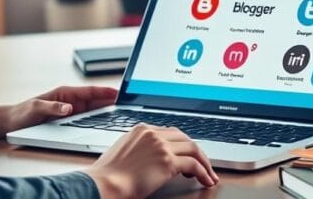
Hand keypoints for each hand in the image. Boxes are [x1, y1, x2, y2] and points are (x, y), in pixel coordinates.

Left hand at [0, 85, 117, 139]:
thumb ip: (51, 108)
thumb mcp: (35, 109)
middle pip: (96, 100)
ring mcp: (71, 110)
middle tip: (128, 105)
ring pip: (95, 110)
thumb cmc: (22, 113)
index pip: (90, 91)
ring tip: (123, 114)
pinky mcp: (70, 120)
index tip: (120, 93)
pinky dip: (100, 119)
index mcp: (65, 93)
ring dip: (108, 111)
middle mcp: (70, 100)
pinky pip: (88, 119)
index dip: (105, 91)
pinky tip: (108, 123)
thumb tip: (69, 108)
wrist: (12, 123)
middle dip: (112, 101)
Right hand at [85, 124, 218, 198]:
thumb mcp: (122, 152)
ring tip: (209, 174)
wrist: (104, 183)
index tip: (189, 154)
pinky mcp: (167, 162)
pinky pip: (194, 165)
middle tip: (203, 164)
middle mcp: (152, 133)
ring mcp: (161, 146)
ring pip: (193, 148)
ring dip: (204, 162)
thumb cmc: (108, 174)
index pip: (169, 132)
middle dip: (196, 151)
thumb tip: (151, 158)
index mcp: (141, 129)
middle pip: (184, 138)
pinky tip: (206, 180)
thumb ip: (138, 148)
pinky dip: (203, 173)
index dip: (181, 144)